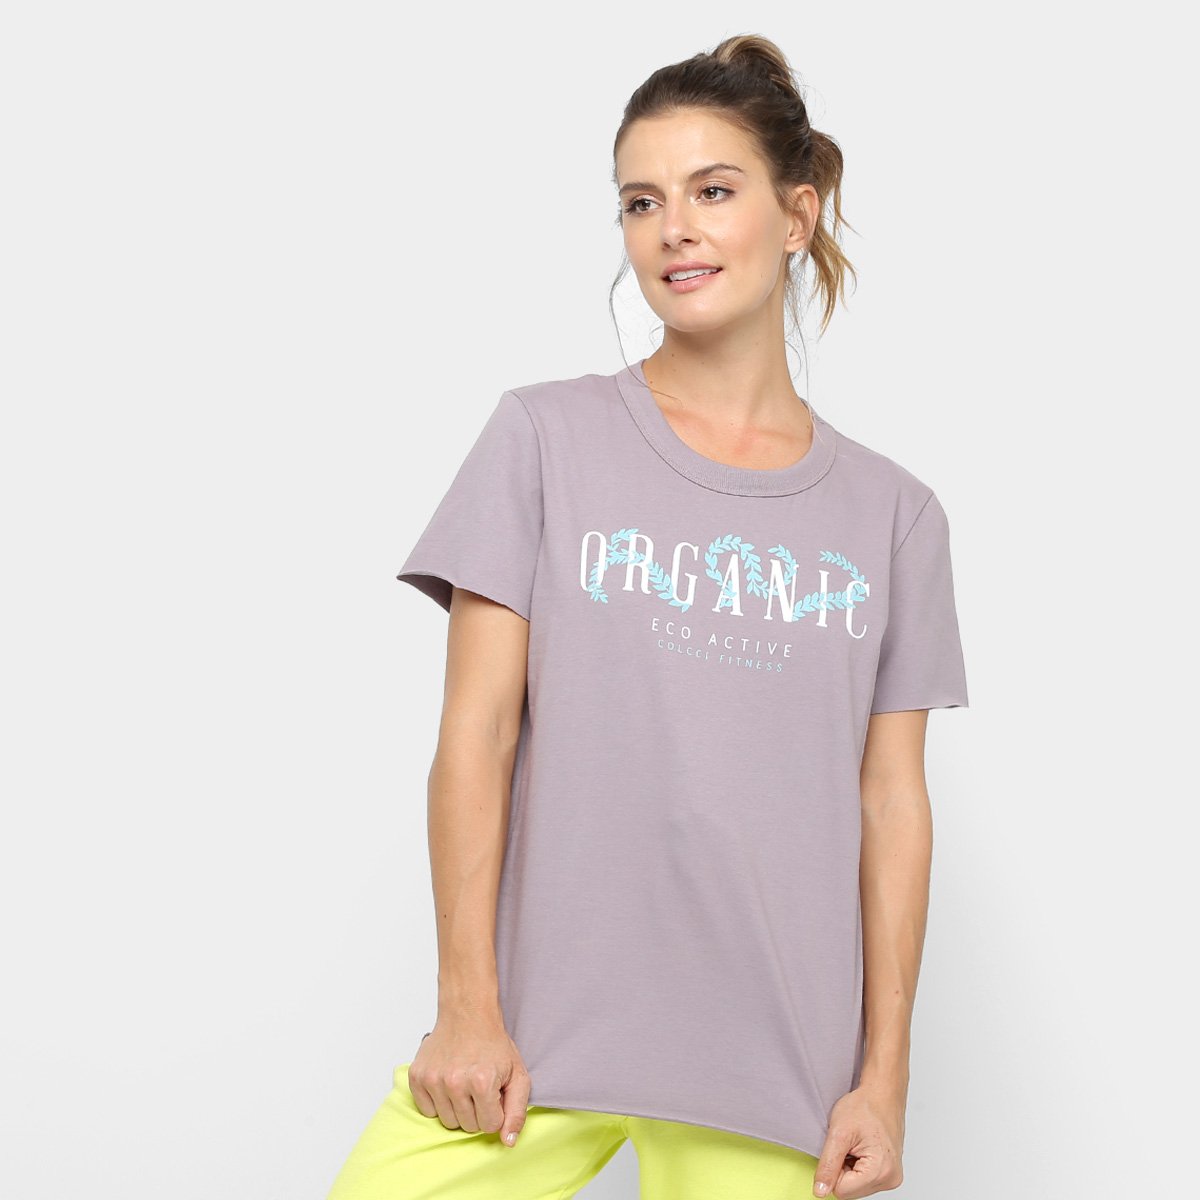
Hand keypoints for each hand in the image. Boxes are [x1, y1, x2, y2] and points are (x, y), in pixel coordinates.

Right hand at [406, 1017, 531, 1147]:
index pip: (489, 1126)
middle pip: (467, 1127)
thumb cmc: (493, 1045)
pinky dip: (438, 1103)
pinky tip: (447, 1083)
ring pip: (447, 1122)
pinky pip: (427, 1111)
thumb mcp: (517, 1075)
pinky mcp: (417, 1077)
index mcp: (482, 1081)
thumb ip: (517, 1111)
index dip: (495, 1111)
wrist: (467, 1015)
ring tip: (464, 1085)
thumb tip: (507, 1142)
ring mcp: (433, 1079)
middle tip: (479, 1087)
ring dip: (458, 1109)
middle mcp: (455, 1082)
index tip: (494, 1093)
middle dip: (477, 1112)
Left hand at [811, 1083, 904, 1197]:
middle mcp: (890, 1179)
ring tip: (855, 1145)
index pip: (841, 1191)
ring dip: (849, 1168)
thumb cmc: (865, 1106)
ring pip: (856, 1187)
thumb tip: (820, 1191)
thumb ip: (828, 1165)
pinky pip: (864, 1181)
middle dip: (842, 1169)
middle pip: (849, 1191)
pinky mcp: (890, 1174)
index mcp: (880, 1171)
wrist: (882, 1094)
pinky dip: (857, 1167)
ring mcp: (892, 1178)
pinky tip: (861, 1149)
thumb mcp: (838, 1133)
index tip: (840, 1148)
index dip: (833, 1170)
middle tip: (848, 1145)